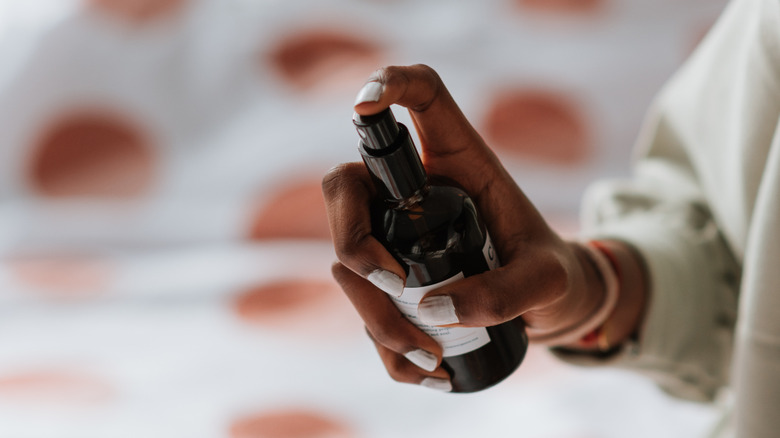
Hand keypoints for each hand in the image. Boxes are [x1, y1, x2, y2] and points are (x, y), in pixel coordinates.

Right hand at [322, 64, 645, 389]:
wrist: (548, 307)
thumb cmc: (551, 274)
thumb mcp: (547, 281)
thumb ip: (504, 293)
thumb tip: (430, 311)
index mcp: (460, 162)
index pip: (422, 98)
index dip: (388, 85)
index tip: (365, 102)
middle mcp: (414, 190)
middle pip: (347, 185)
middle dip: (353, 239)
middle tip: (397, 286)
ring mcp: (394, 232)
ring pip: (345, 255)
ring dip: (373, 313)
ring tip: (428, 357)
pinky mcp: (389, 276)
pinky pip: (360, 302)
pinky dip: (382, 342)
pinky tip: (422, 370)